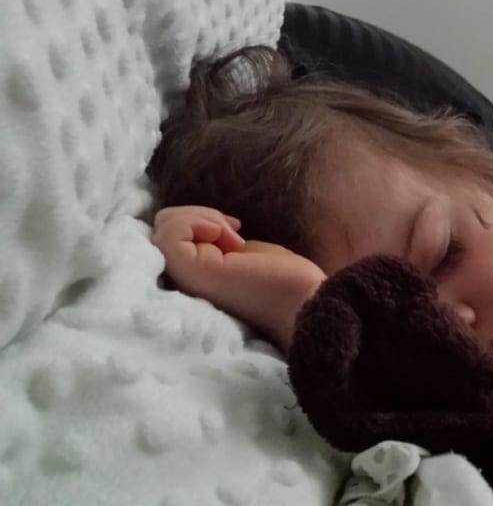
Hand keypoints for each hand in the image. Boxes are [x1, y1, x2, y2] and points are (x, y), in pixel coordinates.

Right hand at [151, 205, 326, 351]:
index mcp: (193, 278)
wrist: (305, 304)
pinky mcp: (190, 273)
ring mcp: (183, 279)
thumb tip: (202, 226)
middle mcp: (180, 282)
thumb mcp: (241, 253)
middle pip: (159, 229)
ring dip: (200, 217)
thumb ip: (215, 245)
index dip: (195, 224)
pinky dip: (196, 220)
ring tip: (234, 237)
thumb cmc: (282, 281)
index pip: (166, 238)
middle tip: (234, 232)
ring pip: (161, 226)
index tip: (234, 231)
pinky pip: (167, 233)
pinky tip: (227, 236)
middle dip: (196, 216)